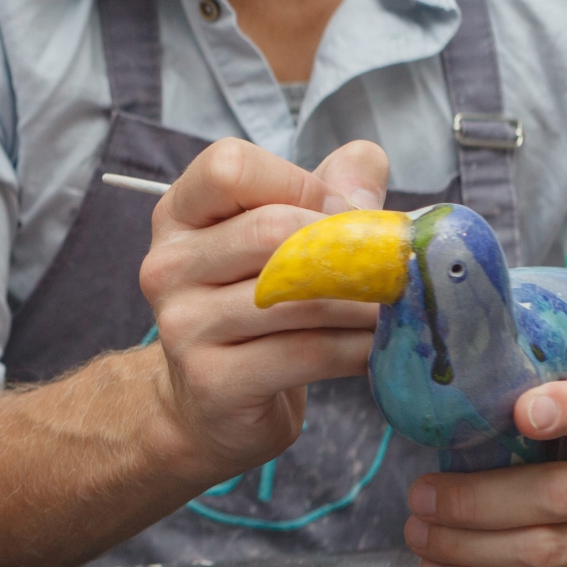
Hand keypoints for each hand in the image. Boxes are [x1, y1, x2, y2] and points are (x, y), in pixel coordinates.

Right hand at [140, 138, 390, 476]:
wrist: (202, 404)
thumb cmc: (248, 308)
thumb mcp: (274, 238)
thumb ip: (322, 190)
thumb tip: (367, 162)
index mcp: (178, 215)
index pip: (229, 168)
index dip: (299, 183)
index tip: (337, 212)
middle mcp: (168, 264)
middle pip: (274, 231)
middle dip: (350, 246)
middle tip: (393, 264)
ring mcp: (183, 325)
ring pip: (300, 298)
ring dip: (367, 302)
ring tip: (398, 304)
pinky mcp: (213, 381)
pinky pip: (308, 353)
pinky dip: (358, 349)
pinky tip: (376, 347)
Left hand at [404, 374, 566, 566]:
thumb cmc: (551, 461)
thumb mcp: (541, 424)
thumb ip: (505, 411)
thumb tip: (429, 409)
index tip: (522, 412)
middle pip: (555, 496)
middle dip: (474, 501)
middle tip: (419, 497)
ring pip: (541, 553)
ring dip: (465, 547)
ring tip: (417, 534)